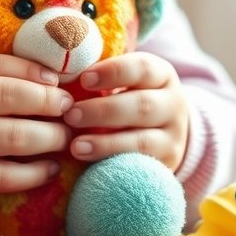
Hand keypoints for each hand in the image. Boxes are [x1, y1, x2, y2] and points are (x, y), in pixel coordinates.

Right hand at [0, 54, 73, 194]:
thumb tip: (51, 78)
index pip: (2, 68)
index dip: (37, 75)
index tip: (59, 85)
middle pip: (11, 100)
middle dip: (50, 106)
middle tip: (70, 112)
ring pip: (12, 139)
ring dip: (49, 138)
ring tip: (65, 138)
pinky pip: (2, 178)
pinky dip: (33, 175)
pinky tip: (50, 169)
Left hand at [63, 53, 188, 169]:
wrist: (165, 135)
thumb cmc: (131, 100)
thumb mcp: (126, 83)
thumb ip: (101, 78)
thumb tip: (61, 76)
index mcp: (162, 75)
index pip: (142, 68)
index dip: (113, 72)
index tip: (84, 80)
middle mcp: (173, 104)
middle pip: (142, 106)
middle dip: (103, 111)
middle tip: (71, 115)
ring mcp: (174, 137)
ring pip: (143, 141)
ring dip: (106, 144)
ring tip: (76, 146)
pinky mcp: (167, 164)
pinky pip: (142, 167)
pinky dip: (116, 165)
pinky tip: (93, 166)